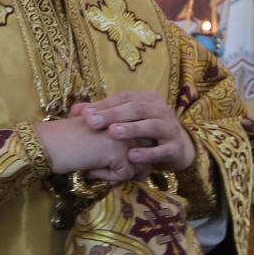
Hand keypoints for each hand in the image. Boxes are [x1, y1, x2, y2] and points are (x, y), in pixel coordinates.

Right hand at [33, 116, 136, 182]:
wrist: (47, 143)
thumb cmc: (69, 142)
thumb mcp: (100, 141)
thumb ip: (122, 150)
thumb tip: (142, 171)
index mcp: (123, 118)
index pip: (145, 142)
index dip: (133, 158)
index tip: (112, 162)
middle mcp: (127, 124)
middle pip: (147, 155)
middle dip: (132, 170)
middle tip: (108, 171)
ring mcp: (124, 137)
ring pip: (139, 166)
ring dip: (121, 175)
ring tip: (97, 169)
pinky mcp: (118, 152)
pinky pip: (124, 175)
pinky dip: (108, 178)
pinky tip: (91, 169)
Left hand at [75, 91, 196, 170]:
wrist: (178, 148)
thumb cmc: (145, 132)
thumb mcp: (127, 119)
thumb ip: (103, 114)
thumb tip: (75, 110)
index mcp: (149, 99)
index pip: (125, 98)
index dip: (105, 105)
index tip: (84, 114)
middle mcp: (162, 111)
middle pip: (137, 109)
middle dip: (114, 115)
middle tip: (93, 122)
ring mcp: (171, 129)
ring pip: (152, 126)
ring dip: (132, 129)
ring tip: (113, 133)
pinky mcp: (175, 148)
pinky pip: (162, 150)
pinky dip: (147, 153)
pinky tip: (131, 156)